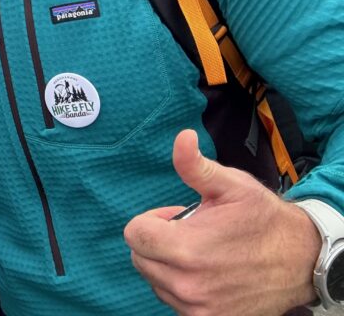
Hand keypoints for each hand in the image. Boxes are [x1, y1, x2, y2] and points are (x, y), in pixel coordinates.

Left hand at [124, 129, 320, 314]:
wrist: (302, 260)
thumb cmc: (264, 219)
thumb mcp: (230, 186)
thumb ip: (195, 166)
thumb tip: (181, 138)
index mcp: (185, 249)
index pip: (134, 234)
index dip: (153, 220)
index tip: (176, 219)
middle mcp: (187, 283)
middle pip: (140, 258)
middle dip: (157, 242)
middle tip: (190, 234)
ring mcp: (197, 308)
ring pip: (155, 280)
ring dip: (168, 266)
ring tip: (202, 253)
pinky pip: (174, 301)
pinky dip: (182, 286)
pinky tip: (206, 273)